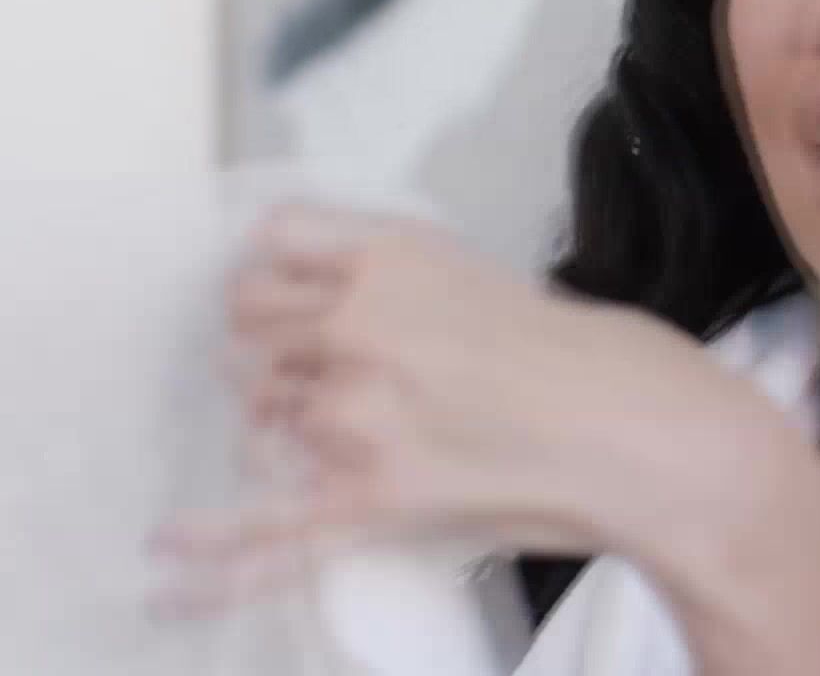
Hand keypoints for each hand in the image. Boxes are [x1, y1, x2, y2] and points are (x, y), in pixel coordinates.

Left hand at [150, 203, 799, 609]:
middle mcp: (358, 326)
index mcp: (389, 258)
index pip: (267, 250)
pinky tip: (164, 577)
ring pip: (258, 420)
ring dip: (281, 430)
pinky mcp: (370, 501)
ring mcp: (356, 418)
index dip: (270, 279)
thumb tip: (315, 296)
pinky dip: (212, 561)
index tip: (283, 300)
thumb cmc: (587, 354)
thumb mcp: (479, 269)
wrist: (646, 433)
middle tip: (321, 379)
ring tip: (341, 442)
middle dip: (272, 356)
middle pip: (246, 335)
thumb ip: (391, 271)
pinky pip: (267, 533)